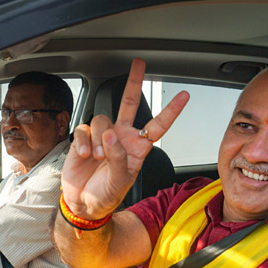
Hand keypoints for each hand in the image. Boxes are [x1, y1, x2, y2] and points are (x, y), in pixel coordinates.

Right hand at [61, 58, 188, 218]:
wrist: (84, 203)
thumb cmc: (106, 194)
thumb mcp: (120, 181)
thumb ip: (118, 158)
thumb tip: (110, 135)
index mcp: (137, 147)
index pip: (157, 125)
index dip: (171, 110)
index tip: (184, 95)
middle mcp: (121, 137)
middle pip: (129, 103)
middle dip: (134, 82)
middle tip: (139, 63)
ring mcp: (102, 136)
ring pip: (102, 119)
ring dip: (99, 139)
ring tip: (98, 158)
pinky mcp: (83, 138)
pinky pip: (83, 129)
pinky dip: (83, 143)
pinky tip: (84, 156)